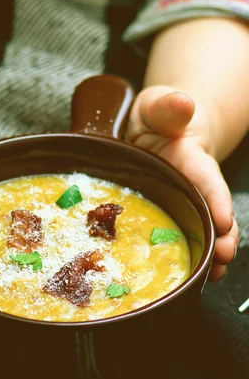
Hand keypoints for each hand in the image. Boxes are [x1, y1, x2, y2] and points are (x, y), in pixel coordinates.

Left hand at [126, 85, 236, 280]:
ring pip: (203, 231)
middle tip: (222, 259)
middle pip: (212, 213)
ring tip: (211, 275)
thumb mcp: (156, 106)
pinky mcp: (175, 216)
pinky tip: (192, 275)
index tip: (225, 220)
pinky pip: (185, 237)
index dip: (216, 200)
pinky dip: (192, 255)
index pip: (207, 179)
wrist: (153, 133)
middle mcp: (194, 186)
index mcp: (191, 160)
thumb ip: (166, 106)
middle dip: (221, 237)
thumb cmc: (156, 118)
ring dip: (209, 253)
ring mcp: (185, 204)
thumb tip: (181, 103)